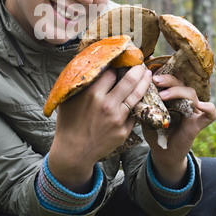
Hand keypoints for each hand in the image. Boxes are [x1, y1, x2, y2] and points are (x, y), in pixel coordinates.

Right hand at [48, 65, 151, 191]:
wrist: (73, 152)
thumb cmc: (68, 123)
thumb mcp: (68, 99)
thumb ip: (79, 83)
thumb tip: (88, 67)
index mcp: (92, 94)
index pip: (111, 72)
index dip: (116, 67)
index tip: (119, 64)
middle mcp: (107, 104)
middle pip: (129, 80)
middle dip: (137, 69)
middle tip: (141, 64)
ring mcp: (117, 118)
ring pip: (137, 95)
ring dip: (144, 82)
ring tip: (147, 75)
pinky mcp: (124, 131)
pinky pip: (134, 113)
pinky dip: (137, 104)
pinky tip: (141, 97)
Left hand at [143, 74, 215, 186]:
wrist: (162, 154)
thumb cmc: (154, 132)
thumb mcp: (146, 115)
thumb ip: (144, 104)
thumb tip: (135, 91)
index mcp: (170, 96)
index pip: (169, 80)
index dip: (162, 75)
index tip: (149, 75)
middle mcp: (183, 101)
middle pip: (180, 83)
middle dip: (168, 79)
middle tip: (155, 80)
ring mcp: (192, 112)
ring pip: (191, 94)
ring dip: (178, 91)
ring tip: (163, 95)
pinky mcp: (197, 124)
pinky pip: (210, 115)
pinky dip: (209, 109)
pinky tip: (201, 106)